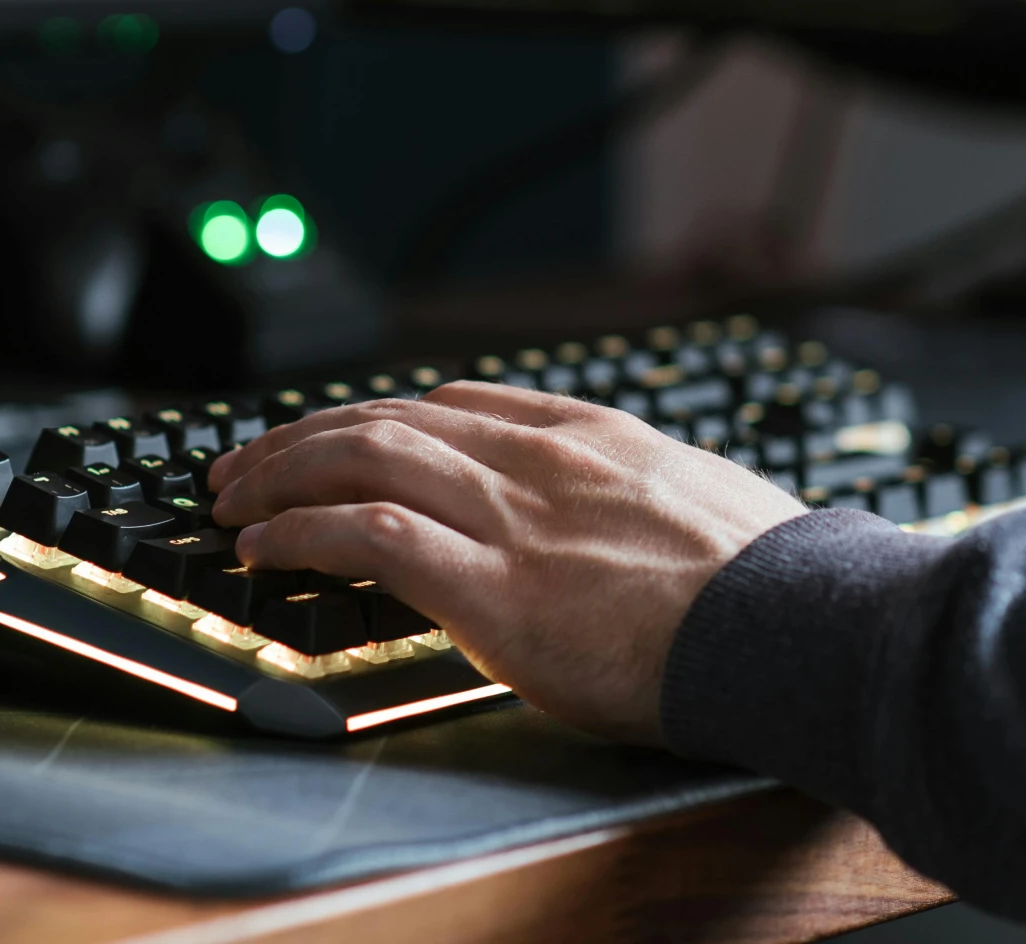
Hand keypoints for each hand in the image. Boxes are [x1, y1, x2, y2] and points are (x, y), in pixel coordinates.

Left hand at [206, 384, 804, 742]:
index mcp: (597, 435)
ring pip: (366, 457)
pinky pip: (368, 536)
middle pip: (394, 417)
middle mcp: (543, 459)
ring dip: (284, 473)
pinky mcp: (492, 586)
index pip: (462, 401)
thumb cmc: (767, 585)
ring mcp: (514, 516)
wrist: (791, 624)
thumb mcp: (705, 505)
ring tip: (234, 498)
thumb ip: (641, 501)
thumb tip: (630, 529)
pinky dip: (301, 532)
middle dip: (308, 435)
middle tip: (252, 460)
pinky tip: (263, 548)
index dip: (386, 416)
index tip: (347, 435)